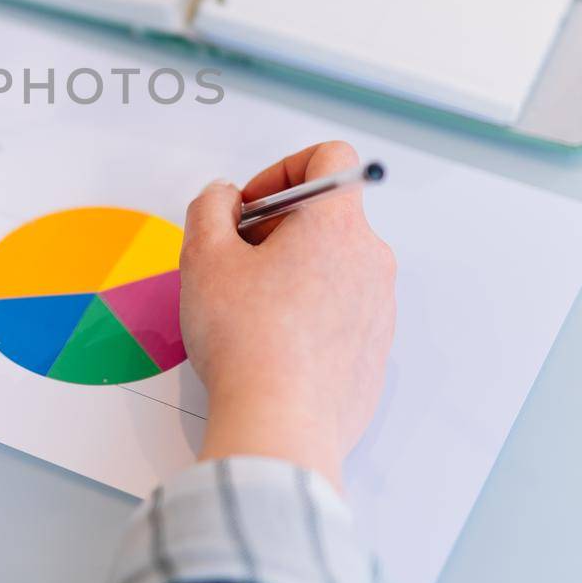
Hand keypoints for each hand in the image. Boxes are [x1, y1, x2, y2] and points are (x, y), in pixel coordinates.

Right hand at [179, 141, 395, 491]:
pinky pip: (341, 310)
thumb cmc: (246, 341)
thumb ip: (209, 208)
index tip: (252, 206)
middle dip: (277, 228)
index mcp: (336, 225)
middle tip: (236, 260)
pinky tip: (270, 341)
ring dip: (292, 271)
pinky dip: (308, 312)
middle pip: (327, 216)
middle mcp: (370, 260)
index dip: (282, 170)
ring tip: (248, 307)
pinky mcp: (373, 350)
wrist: (279, 424)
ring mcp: (378, 308)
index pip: (331, 158)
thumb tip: (223, 199)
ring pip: (333, 265)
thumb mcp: (203, 256)